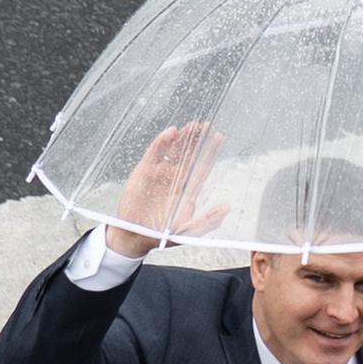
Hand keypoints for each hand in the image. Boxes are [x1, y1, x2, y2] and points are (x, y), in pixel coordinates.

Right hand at [110, 118, 223, 243]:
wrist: (135, 238)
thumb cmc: (161, 236)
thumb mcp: (189, 232)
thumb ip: (209, 220)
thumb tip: (227, 206)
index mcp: (186, 192)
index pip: (201, 168)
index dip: (210, 153)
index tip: (219, 138)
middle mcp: (174, 180)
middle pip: (189, 156)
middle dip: (198, 140)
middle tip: (207, 125)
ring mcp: (158, 175)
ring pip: (172, 151)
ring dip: (182, 138)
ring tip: (192, 125)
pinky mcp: (143, 174)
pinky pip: (153, 154)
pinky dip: (161, 143)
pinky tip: (171, 132)